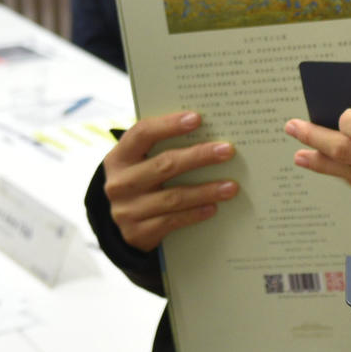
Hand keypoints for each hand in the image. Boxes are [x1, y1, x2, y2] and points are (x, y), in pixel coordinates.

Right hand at [103, 110, 239, 251]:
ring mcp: (127, 210)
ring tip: (231, 186)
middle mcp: (120, 183)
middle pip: (164, 165)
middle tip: (227, 150)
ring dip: (206, 191)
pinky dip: (195, 214)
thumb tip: (207, 136)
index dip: (169, 125)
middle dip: (199, 156)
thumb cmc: (141, 184)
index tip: (197, 118)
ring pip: (173, 197)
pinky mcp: (137, 233)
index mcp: (119, 157)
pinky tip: (213, 208)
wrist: (122, 225)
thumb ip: (162, 149)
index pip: (142, 133)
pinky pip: (172, 221)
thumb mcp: (140, 164)